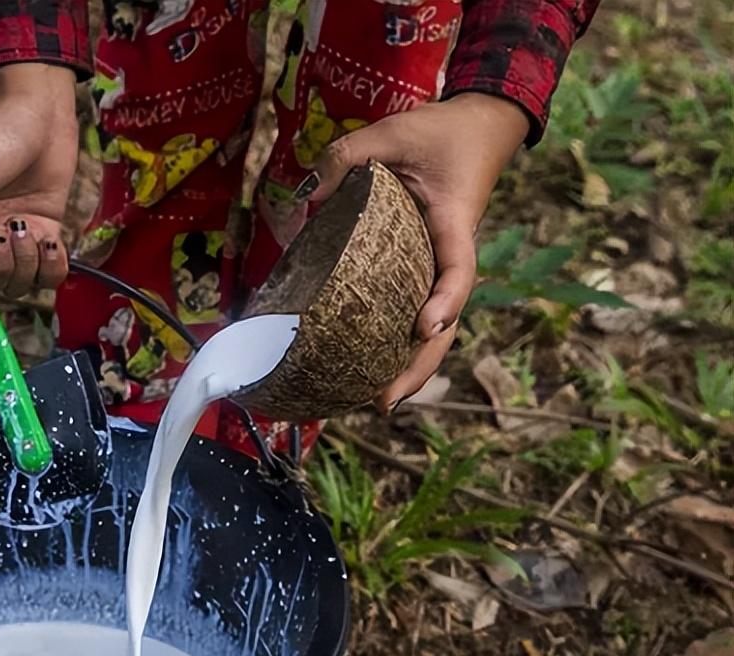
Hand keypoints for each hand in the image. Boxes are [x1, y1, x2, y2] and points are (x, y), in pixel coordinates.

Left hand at [308, 93, 528, 412]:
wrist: (480, 126)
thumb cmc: (441, 131)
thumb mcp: (392, 132)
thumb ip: (346, 157)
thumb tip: (304, 198)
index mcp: (454, 223)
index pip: (457, 269)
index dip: (444, 302)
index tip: (424, 329)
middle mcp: (451, 254)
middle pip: (446, 323)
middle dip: (420, 366)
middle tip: (383, 400)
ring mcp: (440, 265)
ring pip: (435, 327)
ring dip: (411, 367)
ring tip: (375, 401)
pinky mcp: (426, 266)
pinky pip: (417, 309)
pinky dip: (400, 343)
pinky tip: (373, 367)